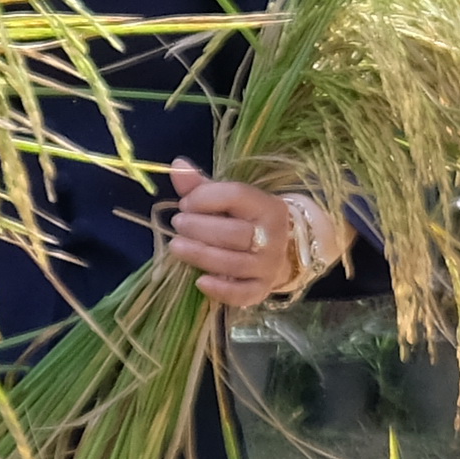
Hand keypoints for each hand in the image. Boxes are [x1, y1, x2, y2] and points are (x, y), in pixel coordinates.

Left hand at [166, 162, 332, 308]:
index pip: (237, 196)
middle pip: (234, 232)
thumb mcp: (230, 200)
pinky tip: (199, 282)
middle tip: (177, 224)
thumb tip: (176, 165)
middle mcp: (273, 235)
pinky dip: (220, 289)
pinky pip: (242, 293)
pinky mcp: (262, 288)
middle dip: (199, 228)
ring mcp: (269, 264)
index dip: (205, 198)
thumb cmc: (247, 220)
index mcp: (267, 206)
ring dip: (200, 254)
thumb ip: (202, 186)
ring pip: (233, 262)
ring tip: (175, 246)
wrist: (283, 249)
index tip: (185, 203)